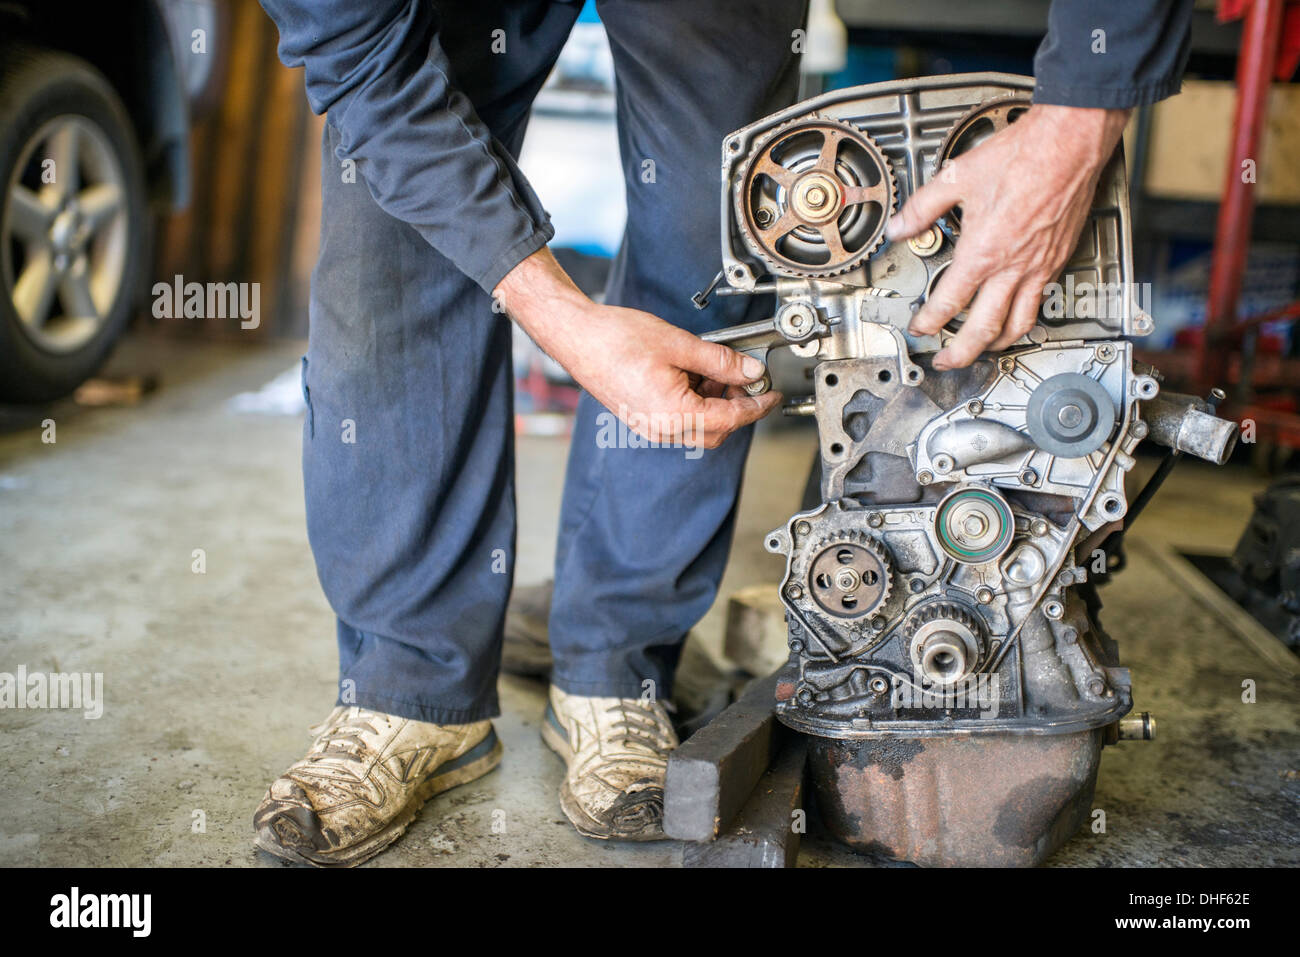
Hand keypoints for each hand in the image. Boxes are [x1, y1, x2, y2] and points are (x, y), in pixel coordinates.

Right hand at [496, 248, 779, 448]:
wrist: (577, 337)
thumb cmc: (616, 339)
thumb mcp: (680, 344)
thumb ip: (720, 362)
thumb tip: (749, 371)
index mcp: (674, 414)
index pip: (731, 419)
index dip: (757, 406)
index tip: (772, 394)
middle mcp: (661, 429)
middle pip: (717, 430)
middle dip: (737, 407)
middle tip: (747, 378)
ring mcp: (650, 427)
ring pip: (699, 426)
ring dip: (715, 403)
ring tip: (715, 370)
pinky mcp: (642, 418)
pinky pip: (679, 420)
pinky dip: (696, 403)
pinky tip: (694, 375)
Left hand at [887, 104, 1129, 368]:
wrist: (1070, 141)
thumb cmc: (1022, 155)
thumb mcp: (957, 178)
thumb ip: (923, 208)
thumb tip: (900, 226)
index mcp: (983, 252)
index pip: (948, 303)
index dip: (928, 323)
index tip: (919, 328)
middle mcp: (1012, 268)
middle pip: (983, 330)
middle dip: (960, 354)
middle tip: (945, 361)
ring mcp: (1039, 267)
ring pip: (1019, 325)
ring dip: (996, 344)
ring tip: (981, 349)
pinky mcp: (1058, 260)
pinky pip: (1040, 302)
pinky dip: (1024, 319)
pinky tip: (1015, 315)